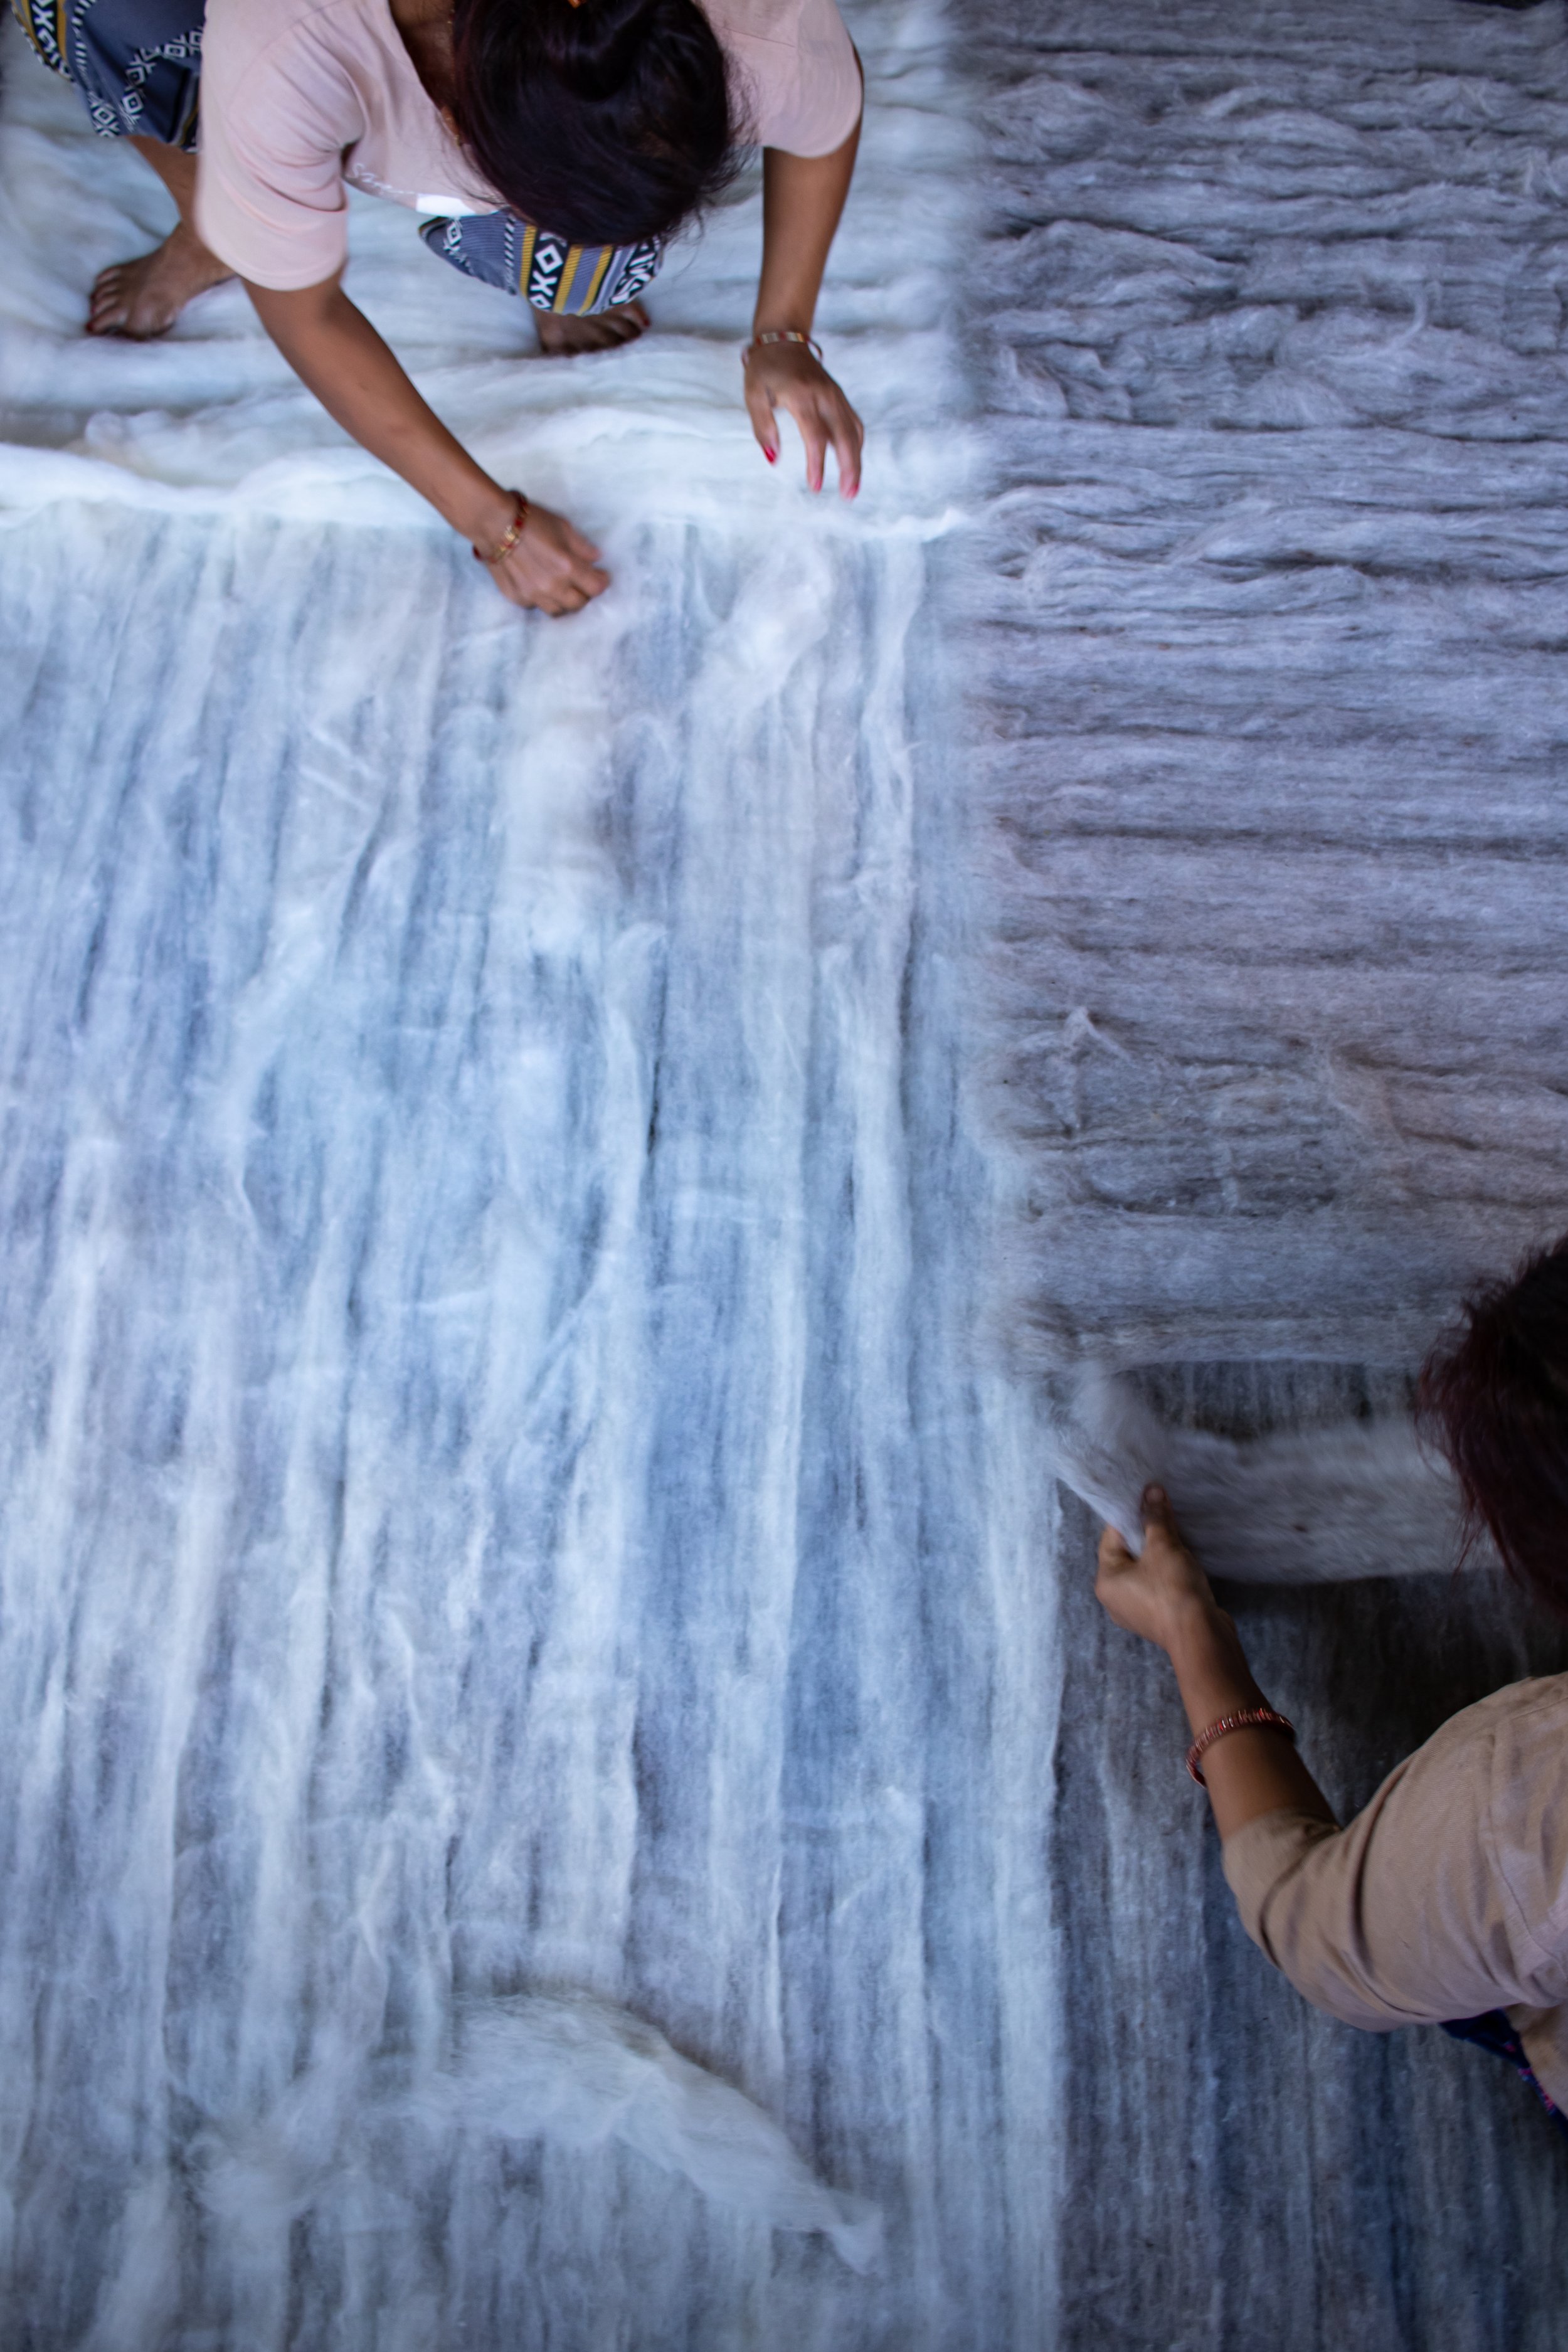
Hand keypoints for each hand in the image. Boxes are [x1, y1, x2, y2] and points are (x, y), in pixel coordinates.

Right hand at [486, 501, 609, 615]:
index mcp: (567, 567)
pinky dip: (542, 599)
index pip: (595, 588)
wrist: (493, 523)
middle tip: (582, 584)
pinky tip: (540, 587)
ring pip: (558, 611)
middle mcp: (552, 586)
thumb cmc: (530, 520)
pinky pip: (535, 606)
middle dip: (585, 594)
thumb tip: (596, 558)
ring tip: (563, 589)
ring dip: (564, 602)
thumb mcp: (562, 527)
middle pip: (578, 604)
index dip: (602, 582)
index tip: (601, 577)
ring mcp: (533, 595)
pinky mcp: (517, 597)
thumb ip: (582, 546)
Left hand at [743, 341, 862, 496]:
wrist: (783, 337)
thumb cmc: (765, 368)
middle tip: (848, 495)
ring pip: (853, 431)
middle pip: (844, 436)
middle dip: (849, 468)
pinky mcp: (839, 396)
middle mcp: (824, 395)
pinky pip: (854, 423)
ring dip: (856, 460)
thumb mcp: (753, 396)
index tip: (815, 487)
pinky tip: (853, 461)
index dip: (817, 464)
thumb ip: (763, 428)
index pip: (815, 436)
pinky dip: (856, 444)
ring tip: (853, 486)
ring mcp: (835, 395)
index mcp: (802, 396)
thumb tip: (773, 458)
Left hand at [1096, 1486, 1218, 1653]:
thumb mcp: (1163, 1547)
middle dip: (1147, 1532)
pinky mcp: (1158, 1617)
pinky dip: (1168, 1571)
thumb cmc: (1173, 1590)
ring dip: (1160, 1551)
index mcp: (1105, 1580)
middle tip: (1166, 1513)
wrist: (1202, 1637)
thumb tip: (1151, 1490)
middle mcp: (1114, 1598)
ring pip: (1145, 1569)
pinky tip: (1184, 1559)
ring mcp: (1136, 1610)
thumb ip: (1155, 1517)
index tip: (1148, 1498)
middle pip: (1128, 1553)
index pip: (1111, 1536)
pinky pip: (1158, 1585)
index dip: (1131, 1515)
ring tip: (1178, 1533)